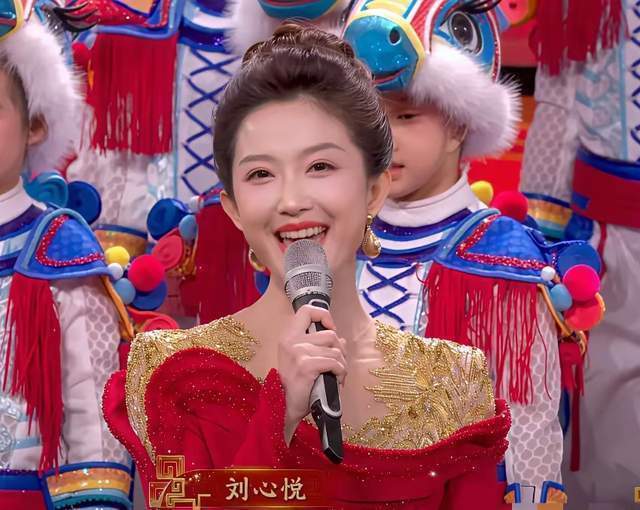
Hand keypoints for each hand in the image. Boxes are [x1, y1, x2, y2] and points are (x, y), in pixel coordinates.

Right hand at [278, 305, 346, 443]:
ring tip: (338, 375)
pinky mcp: (306, 366)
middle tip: (339, 364)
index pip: (306, 311)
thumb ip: (319, 346)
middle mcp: (291, 341)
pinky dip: (341, 372)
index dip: (323, 315)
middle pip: (330, 334)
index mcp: (288, 336)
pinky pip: (335, 363)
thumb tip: (341, 339)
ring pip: (335, 351)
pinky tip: (338, 381)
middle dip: (340, 350)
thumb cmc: (297, 384)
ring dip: (342, 365)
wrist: (287, 408)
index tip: (330, 328)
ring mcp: (298, 353)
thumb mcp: (303, 359)